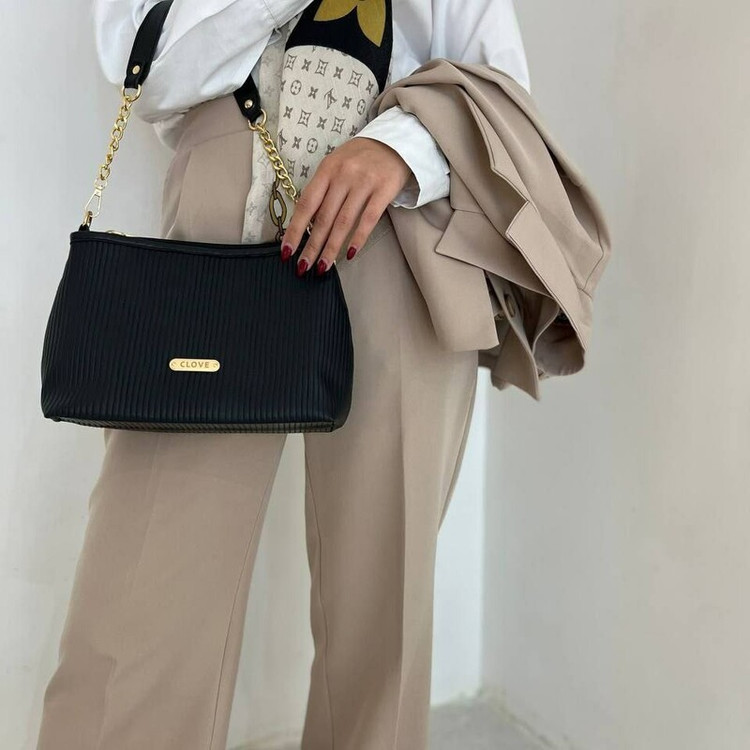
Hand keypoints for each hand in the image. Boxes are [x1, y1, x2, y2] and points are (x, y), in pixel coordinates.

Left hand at [280, 137, 411, 275]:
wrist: (396, 142)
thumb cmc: (361, 158)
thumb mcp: (336, 165)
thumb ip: (323, 190)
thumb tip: (308, 225)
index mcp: (327, 169)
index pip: (306, 204)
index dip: (295, 230)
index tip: (287, 251)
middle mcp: (344, 175)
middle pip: (323, 218)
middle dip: (312, 246)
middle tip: (303, 267)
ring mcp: (364, 182)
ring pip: (343, 222)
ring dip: (332, 248)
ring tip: (323, 267)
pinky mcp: (384, 190)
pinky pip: (368, 219)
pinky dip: (358, 238)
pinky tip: (350, 254)